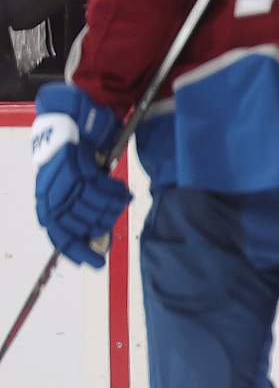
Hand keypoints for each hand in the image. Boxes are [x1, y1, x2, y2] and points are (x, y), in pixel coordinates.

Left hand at [32, 84, 129, 268]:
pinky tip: (121, 190)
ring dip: (112, 206)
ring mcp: (64, 184)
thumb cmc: (70, 158)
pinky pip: (104, 189)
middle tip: (113, 215)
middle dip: (103, 223)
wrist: (66, 123)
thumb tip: (95, 235)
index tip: (98, 263)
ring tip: (120, 200)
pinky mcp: (78, 169)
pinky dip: (116, 192)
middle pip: (84, 224)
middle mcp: (53, 198)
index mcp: (47, 205)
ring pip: (96, 207)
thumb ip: (77, 210)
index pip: (61, 238)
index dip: (79, 252)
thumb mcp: (67, 188)